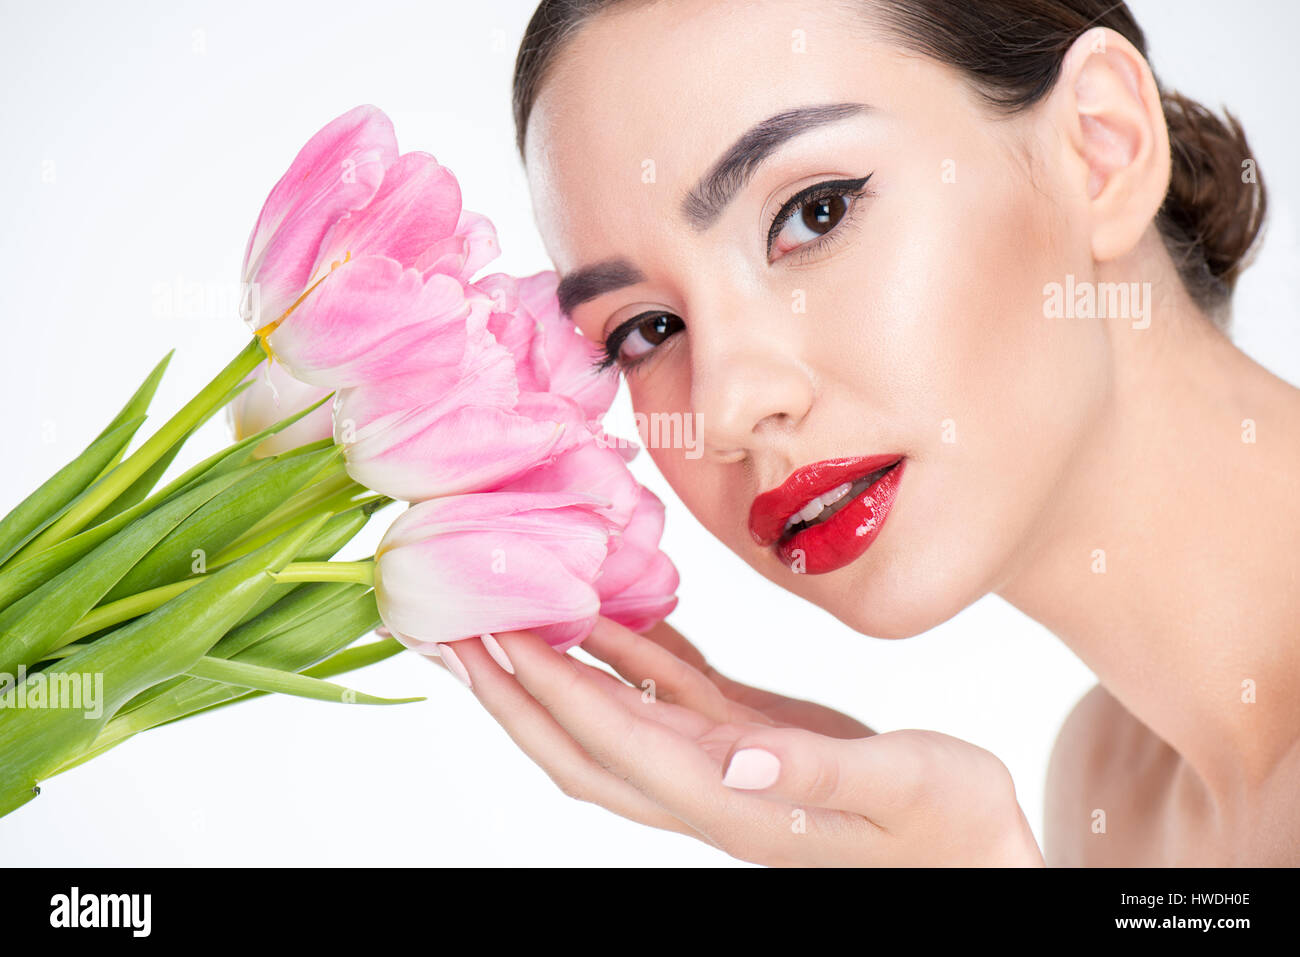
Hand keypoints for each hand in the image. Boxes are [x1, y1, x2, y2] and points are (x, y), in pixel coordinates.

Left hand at [428, 617, 1043, 866]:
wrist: (978, 851)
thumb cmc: (953, 826)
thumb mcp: (901, 788)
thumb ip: (818, 772)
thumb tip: (739, 758)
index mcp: (732, 800)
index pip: (614, 742)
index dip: (548, 690)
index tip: (493, 635)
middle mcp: (708, 784)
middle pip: (582, 743)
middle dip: (515, 693)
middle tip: (456, 631)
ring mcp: (722, 762)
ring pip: (615, 715)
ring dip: (557, 670)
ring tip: (505, 616)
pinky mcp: (747, 736)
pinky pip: (670, 691)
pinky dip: (630, 654)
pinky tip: (609, 613)